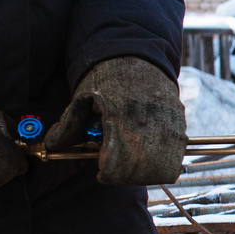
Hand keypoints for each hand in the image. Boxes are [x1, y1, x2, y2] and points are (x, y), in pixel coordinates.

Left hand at [56, 56, 185, 185]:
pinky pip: (176, 156)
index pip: (116, 169)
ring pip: (162, 169)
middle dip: (125, 175)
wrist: (136, 58)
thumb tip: (53, 145)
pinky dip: (163, 160)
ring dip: (145, 170)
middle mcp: (148, 126)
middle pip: (140, 174)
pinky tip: (148, 148)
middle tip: (116, 164)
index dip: (106, 172)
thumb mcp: (81, 100)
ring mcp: (169, 126)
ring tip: (132, 157)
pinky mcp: (181, 126)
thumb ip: (68, 125)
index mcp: (119, 120)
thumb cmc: (105, 82)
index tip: (102, 166)